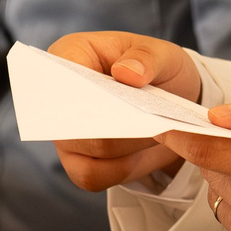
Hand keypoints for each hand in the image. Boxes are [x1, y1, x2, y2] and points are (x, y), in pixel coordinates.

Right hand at [46, 31, 204, 191]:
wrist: (173, 102)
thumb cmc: (158, 70)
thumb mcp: (163, 54)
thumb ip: (147, 57)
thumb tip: (126, 72)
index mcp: (71, 55)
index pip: (58, 73)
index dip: (78, 91)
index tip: (111, 100)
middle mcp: (58, 97)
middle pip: (72, 122)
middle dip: (115, 124)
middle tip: (150, 122)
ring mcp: (65, 133)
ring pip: (87, 153)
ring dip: (127, 147)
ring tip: (156, 132)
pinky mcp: (78, 163)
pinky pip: (93, 177)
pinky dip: (126, 168)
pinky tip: (147, 151)